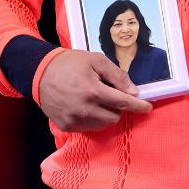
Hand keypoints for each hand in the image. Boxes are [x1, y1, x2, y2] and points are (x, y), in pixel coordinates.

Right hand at [37, 49, 152, 131]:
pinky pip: (88, 127)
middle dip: (118, 107)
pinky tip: (85, 105)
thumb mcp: (95, 60)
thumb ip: (117, 75)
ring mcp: (74, 120)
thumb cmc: (70, 63)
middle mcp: (84, 109)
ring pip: (102, 125)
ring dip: (106, 114)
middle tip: (111, 94)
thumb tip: (133, 91)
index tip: (148, 107)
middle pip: (114, 117)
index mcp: (93, 91)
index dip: (138, 106)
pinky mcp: (66, 126)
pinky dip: (92, 119)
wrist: (40, 72)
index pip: (122, 103)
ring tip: (96, 99)